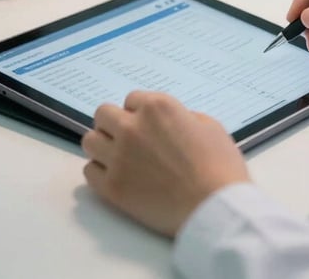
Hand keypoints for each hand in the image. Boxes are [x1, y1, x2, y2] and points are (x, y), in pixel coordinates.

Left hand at [82, 90, 248, 236]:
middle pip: (103, 115)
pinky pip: (89, 171)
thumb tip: (167, 123)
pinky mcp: (112, 187)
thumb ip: (182, 116)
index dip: (140, 113)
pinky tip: (117, 177)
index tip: (147, 127)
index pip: (131, 99)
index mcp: (157, 107)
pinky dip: (100, 172)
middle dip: (115, 124)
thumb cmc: (220, 167)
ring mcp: (119, 157)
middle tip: (128, 140)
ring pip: (90, 141)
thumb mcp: (209, 126)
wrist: (214, 209)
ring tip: (119, 158)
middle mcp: (132, 127)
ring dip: (103, 146)